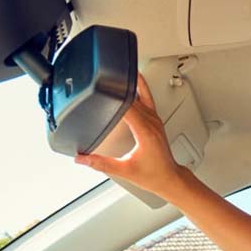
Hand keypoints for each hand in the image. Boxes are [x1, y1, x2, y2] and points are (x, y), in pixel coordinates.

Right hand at [74, 73, 191, 197]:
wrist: (169, 178)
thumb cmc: (153, 175)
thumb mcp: (124, 170)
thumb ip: (101, 163)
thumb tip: (81, 158)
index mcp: (146, 132)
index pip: (128, 107)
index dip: (114, 95)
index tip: (102, 87)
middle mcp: (152, 122)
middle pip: (133, 97)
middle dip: (117, 87)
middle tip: (102, 78)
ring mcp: (155, 120)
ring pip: (142, 94)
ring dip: (129, 84)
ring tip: (116, 72)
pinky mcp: (155, 120)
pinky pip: (148, 98)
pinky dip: (140, 87)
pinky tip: (133, 80)